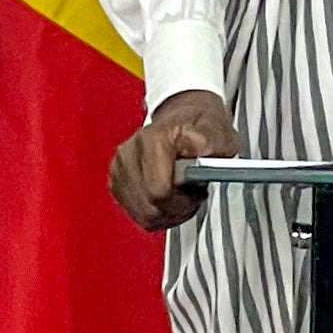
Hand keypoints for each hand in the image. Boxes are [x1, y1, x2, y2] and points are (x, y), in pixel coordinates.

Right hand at [107, 89, 241, 232]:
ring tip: (182, 197)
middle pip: (150, 207)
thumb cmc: (199, 127)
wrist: (182, 119)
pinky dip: (155, 212)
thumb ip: (212, 145)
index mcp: (152, 140)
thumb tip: (203, 156)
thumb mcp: (216, 132)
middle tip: (192, 196)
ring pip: (143, 213)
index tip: (197, 194)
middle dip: (176, 209)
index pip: (159, 192)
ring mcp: (120, 168)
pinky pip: (137, 212)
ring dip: (166, 213)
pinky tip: (168, 199)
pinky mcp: (117, 180)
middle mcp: (129, 154)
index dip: (183, 202)